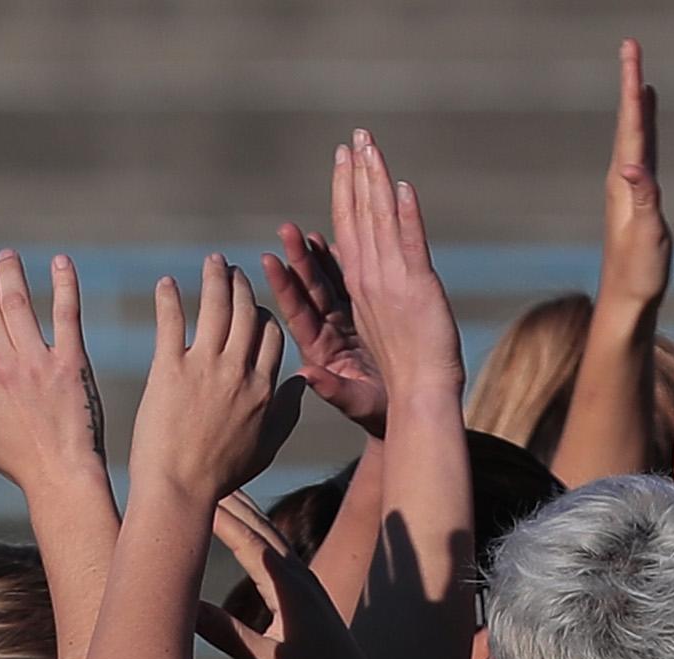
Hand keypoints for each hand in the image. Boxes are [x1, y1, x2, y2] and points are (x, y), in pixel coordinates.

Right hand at [0, 250, 103, 496]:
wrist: (61, 476)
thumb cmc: (16, 458)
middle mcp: (1, 366)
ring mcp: (36, 362)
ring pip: (17, 300)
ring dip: (10, 272)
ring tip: (8, 257)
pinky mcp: (70, 363)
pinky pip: (66, 314)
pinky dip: (64, 283)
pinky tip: (60, 262)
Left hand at [130, 255, 304, 509]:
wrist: (180, 490)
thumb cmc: (221, 475)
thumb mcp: (265, 448)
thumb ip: (286, 413)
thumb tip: (300, 383)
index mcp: (264, 389)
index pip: (272, 335)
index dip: (265, 315)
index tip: (254, 307)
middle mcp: (239, 372)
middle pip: (248, 312)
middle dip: (243, 285)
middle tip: (232, 271)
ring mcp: (204, 368)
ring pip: (216, 306)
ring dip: (216, 278)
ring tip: (213, 262)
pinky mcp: (169, 369)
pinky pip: (172, 320)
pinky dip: (170, 297)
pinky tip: (167, 284)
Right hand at [195, 495, 384, 658]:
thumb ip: (226, 634)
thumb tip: (185, 609)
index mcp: (289, 589)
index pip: (246, 541)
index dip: (216, 517)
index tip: (188, 497)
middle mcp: (300, 575)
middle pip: (257, 525)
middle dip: (226, 500)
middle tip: (191, 477)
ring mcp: (306, 578)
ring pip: (269, 531)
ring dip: (241, 507)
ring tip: (214, 488)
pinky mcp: (307, 585)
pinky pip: (276, 545)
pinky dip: (255, 527)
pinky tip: (245, 523)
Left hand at [262, 221, 383, 434]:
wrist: (404, 414)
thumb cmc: (377, 416)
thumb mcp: (356, 404)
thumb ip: (332, 389)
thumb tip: (305, 375)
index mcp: (319, 352)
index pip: (297, 314)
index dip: (285, 287)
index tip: (269, 259)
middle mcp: (327, 333)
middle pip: (310, 292)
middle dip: (298, 260)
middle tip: (286, 228)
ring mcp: (344, 324)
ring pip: (329, 284)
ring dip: (318, 258)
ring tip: (308, 231)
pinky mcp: (363, 318)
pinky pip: (350, 286)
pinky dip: (344, 265)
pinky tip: (338, 242)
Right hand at [332, 130, 464, 402]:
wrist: (417, 401)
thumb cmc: (393, 389)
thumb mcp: (369, 354)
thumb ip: (354, 332)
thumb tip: (324, 342)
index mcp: (356, 290)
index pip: (345, 231)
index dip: (344, 194)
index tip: (343, 161)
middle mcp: (369, 280)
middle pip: (358, 217)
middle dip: (355, 175)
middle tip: (353, 138)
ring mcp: (393, 282)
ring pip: (380, 221)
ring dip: (375, 180)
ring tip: (369, 145)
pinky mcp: (419, 288)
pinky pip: (412, 244)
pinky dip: (408, 215)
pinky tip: (404, 188)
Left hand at [598, 38, 670, 315]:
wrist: (626, 302)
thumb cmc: (637, 273)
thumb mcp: (644, 235)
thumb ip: (642, 198)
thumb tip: (632, 166)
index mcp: (625, 181)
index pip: (631, 124)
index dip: (632, 86)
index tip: (631, 52)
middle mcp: (622, 179)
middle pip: (629, 121)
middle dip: (631, 83)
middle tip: (631, 48)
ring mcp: (627, 189)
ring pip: (634, 135)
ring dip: (638, 105)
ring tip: (640, 79)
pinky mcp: (635, 200)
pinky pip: (642, 153)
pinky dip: (645, 132)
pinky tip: (647, 126)